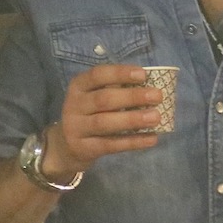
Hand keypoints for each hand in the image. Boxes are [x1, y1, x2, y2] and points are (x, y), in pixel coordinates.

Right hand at [46, 64, 162, 179]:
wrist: (65, 146)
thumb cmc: (89, 114)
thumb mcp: (93, 97)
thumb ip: (115, 90)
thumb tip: (150, 87)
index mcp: (78, 86)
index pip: (97, 75)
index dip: (120, 73)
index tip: (143, 75)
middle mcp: (74, 105)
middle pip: (103, 99)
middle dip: (132, 96)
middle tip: (157, 96)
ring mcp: (76, 128)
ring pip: (105, 123)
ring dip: (132, 119)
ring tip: (156, 117)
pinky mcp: (83, 148)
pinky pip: (110, 145)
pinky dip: (132, 142)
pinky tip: (151, 138)